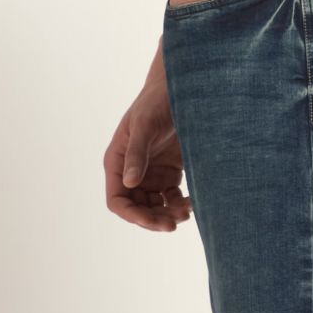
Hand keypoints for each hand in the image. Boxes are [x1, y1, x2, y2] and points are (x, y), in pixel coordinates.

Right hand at [104, 56, 193, 233]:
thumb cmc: (155, 101)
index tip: (153, 221)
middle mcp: (132, 172)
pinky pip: (172, 197)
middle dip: (154, 219)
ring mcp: (151, 174)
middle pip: (138, 208)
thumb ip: (137, 153)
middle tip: (174, 223)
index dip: (133, 215)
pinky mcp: (170, 172)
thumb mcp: (144, 125)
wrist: (179, 89)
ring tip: (187, 212)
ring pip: (156, 207)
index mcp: (117, 162)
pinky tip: (194, 202)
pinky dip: (181, 204)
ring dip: (168, 214)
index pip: (118, 200)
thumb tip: (130, 183)